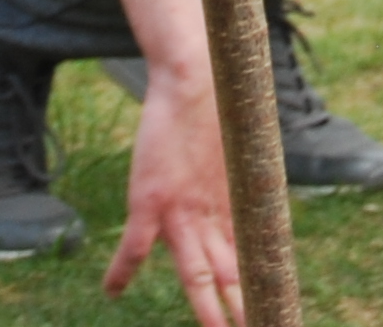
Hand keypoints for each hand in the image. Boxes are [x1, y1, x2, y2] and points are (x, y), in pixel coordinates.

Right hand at [103, 65, 243, 326]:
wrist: (195, 78)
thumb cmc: (214, 109)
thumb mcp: (235, 153)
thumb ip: (235, 183)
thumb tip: (250, 194)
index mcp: (233, 206)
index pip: (246, 260)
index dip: (253, 290)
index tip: (270, 313)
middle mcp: (211, 215)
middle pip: (228, 275)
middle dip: (238, 309)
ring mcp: (182, 210)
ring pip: (194, 272)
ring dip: (206, 306)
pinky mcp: (152, 199)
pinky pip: (135, 246)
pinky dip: (122, 270)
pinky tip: (112, 291)